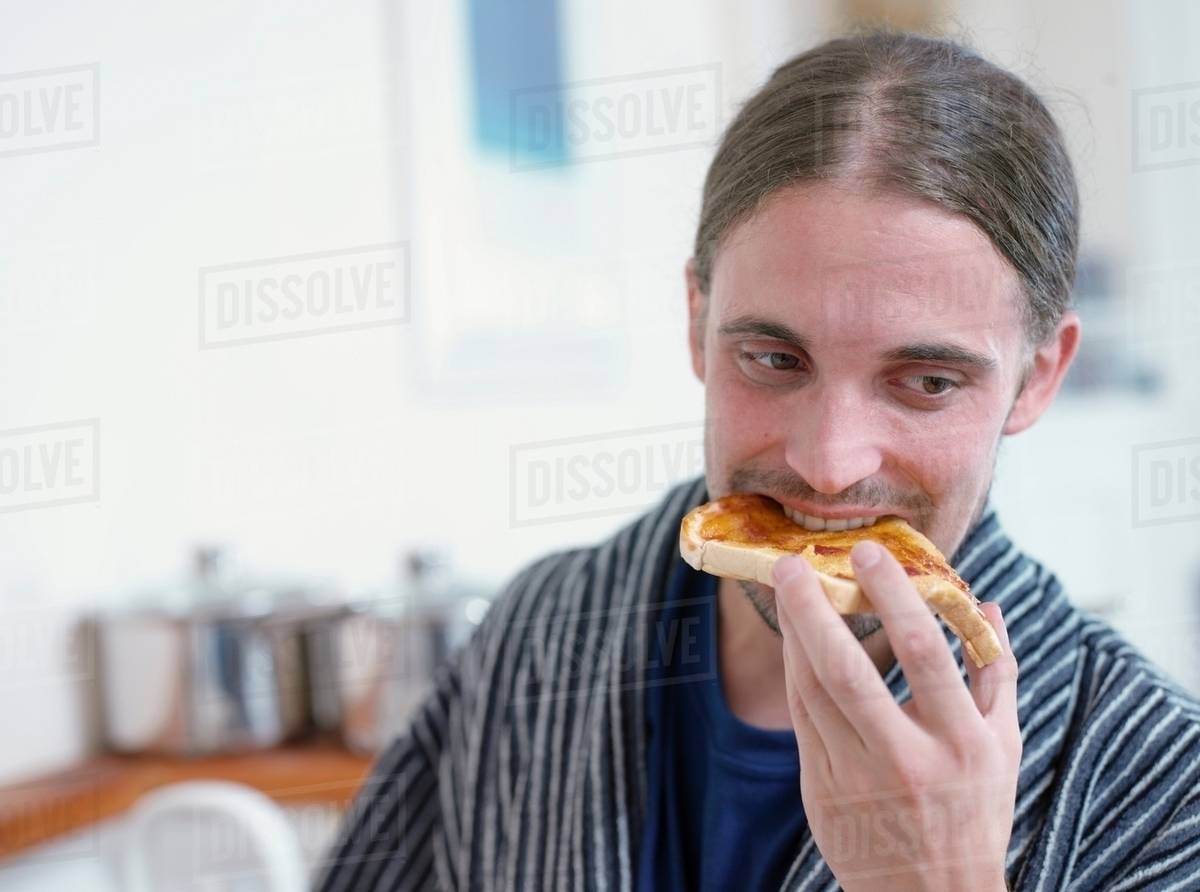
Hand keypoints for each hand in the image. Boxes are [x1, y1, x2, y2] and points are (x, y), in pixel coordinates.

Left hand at [772, 540, 1019, 891]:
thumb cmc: (973, 812)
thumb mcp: (1003, 746)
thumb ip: (995, 671)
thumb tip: (988, 604)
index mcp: (960, 743)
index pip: (923, 655)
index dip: (893, 598)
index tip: (866, 554)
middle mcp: (905, 759)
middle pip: (848, 672)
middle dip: (814, 610)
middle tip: (793, 561)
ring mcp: (855, 777)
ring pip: (811, 691)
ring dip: (793, 632)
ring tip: (786, 584)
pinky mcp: (820, 790)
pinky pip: (800, 718)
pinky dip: (793, 670)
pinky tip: (792, 636)